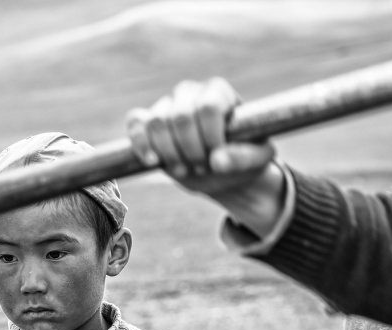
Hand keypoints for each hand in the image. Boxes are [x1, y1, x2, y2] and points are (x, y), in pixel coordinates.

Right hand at [125, 78, 287, 231]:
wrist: (221, 174)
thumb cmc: (242, 160)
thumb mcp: (256, 161)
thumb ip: (243, 159)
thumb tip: (218, 161)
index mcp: (219, 93)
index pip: (208, 107)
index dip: (210, 137)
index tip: (217, 159)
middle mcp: (191, 92)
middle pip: (181, 116)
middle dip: (191, 150)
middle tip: (202, 168)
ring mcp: (167, 105)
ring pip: (157, 122)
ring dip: (169, 153)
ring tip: (184, 169)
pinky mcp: (147, 122)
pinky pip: (135, 123)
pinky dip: (141, 144)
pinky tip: (153, 162)